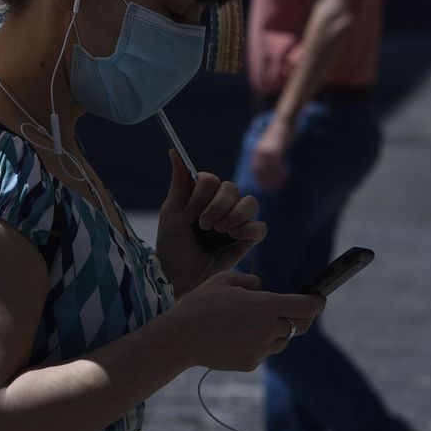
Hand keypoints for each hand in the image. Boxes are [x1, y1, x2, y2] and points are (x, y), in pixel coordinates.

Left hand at [155, 150, 265, 294]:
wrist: (180, 279)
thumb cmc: (172, 247)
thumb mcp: (171, 214)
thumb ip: (179, 184)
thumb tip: (173, 152)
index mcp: (202, 198)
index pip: (212, 180)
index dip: (203, 194)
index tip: (189, 214)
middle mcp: (221, 207)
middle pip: (232, 188)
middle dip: (218, 205)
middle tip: (204, 225)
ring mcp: (235, 223)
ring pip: (251, 203)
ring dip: (234, 214)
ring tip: (220, 231)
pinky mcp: (247, 241)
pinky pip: (260, 227)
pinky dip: (248, 229)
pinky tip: (233, 238)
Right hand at [168, 271, 324, 372]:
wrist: (180, 338)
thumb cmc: (201, 303)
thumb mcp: (226, 279)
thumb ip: (252, 282)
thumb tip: (264, 290)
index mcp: (266, 306)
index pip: (307, 306)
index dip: (317, 300)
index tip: (319, 297)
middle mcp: (268, 330)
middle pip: (301, 325)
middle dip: (302, 316)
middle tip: (295, 308)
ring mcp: (260, 350)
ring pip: (284, 339)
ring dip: (280, 330)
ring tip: (257, 321)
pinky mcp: (251, 363)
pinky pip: (265, 351)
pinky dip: (261, 342)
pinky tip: (240, 335)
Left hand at [250, 117, 291, 190]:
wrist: (284, 122)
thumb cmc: (279, 135)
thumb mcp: (270, 146)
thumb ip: (268, 157)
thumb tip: (271, 170)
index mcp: (257, 152)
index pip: (255, 170)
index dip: (260, 180)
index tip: (266, 186)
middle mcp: (260, 152)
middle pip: (261, 172)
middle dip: (267, 183)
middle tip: (275, 189)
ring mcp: (268, 151)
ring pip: (269, 171)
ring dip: (275, 180)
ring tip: (281, 184)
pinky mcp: (276, 150)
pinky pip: (277, 165)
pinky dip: (281, 173)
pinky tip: (286, 175)